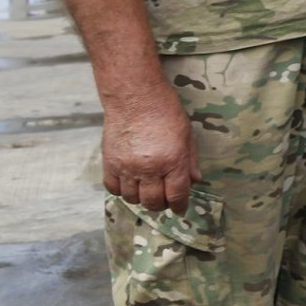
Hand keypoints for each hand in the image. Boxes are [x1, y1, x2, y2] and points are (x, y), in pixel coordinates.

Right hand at [103, 80, 200, 214]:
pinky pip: (113, 189)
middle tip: (163, 198)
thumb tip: (195, 181)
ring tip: (146, 188)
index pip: (176, 195)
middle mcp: (149, 168)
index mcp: (172, 161)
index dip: (180, 206)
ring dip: (141, 198)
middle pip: (153, 202)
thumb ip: (190, 160)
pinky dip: (122, 190)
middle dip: (161, 204)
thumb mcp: (186, 134)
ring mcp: (127, 167)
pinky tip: (129, 182)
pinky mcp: (110, 163)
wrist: (135, 97)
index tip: (180, 208)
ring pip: (133, 199)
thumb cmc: (165, 111)